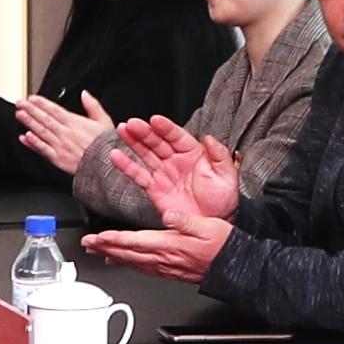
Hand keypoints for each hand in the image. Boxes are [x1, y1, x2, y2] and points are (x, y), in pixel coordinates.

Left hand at [12, 92, 113, 176]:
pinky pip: (43, 149)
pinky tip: (25, 137)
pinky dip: (33, 143)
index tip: (31, 98)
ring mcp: (60, 146)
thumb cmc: (106, 146)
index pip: (54, 110)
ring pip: (41, 131)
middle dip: (31, 110)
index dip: (41, 103)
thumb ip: (93, 105)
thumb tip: (84, 94)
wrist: (106, 166)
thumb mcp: (104, 121)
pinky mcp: (58, 159)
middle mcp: (65, 133)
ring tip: (19, 115)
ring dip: (29, 122)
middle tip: (20, 103)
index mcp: (75, 123)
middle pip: (45, 119)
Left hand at [79, 209, 229, 283]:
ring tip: (95, 251)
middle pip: (128, 253)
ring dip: (111, 256)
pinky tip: (119, 260)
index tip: (99, 237)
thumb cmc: (224, 246)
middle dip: (105, 248)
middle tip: (86, 244)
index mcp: (172, 245)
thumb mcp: (209, 225)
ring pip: (132, 262)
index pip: (137, 242)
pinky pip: (142, 268)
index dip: (116, 239)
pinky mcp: (169, 271)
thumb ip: (186, 220)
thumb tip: (169, 215)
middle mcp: (165, 258)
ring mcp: (166, 267)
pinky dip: (127, 263)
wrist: (235, 267)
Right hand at [111, 115, 244, 220]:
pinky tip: (116, 156)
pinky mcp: (154, 188)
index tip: (155, 120)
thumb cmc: (222, 199)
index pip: (176, 136)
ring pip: (145, 153)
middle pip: (157, 141)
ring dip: (133, 142)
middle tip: (132, 123)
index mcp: (193, 152)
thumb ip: (219, 156)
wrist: (213, 222)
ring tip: (122, 130)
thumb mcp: (227, 176)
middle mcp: (175, 159)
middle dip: (144, 132)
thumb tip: (209, 138)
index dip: (165, 127)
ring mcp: (163, 172)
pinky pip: (138, 175)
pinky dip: (126, 165)